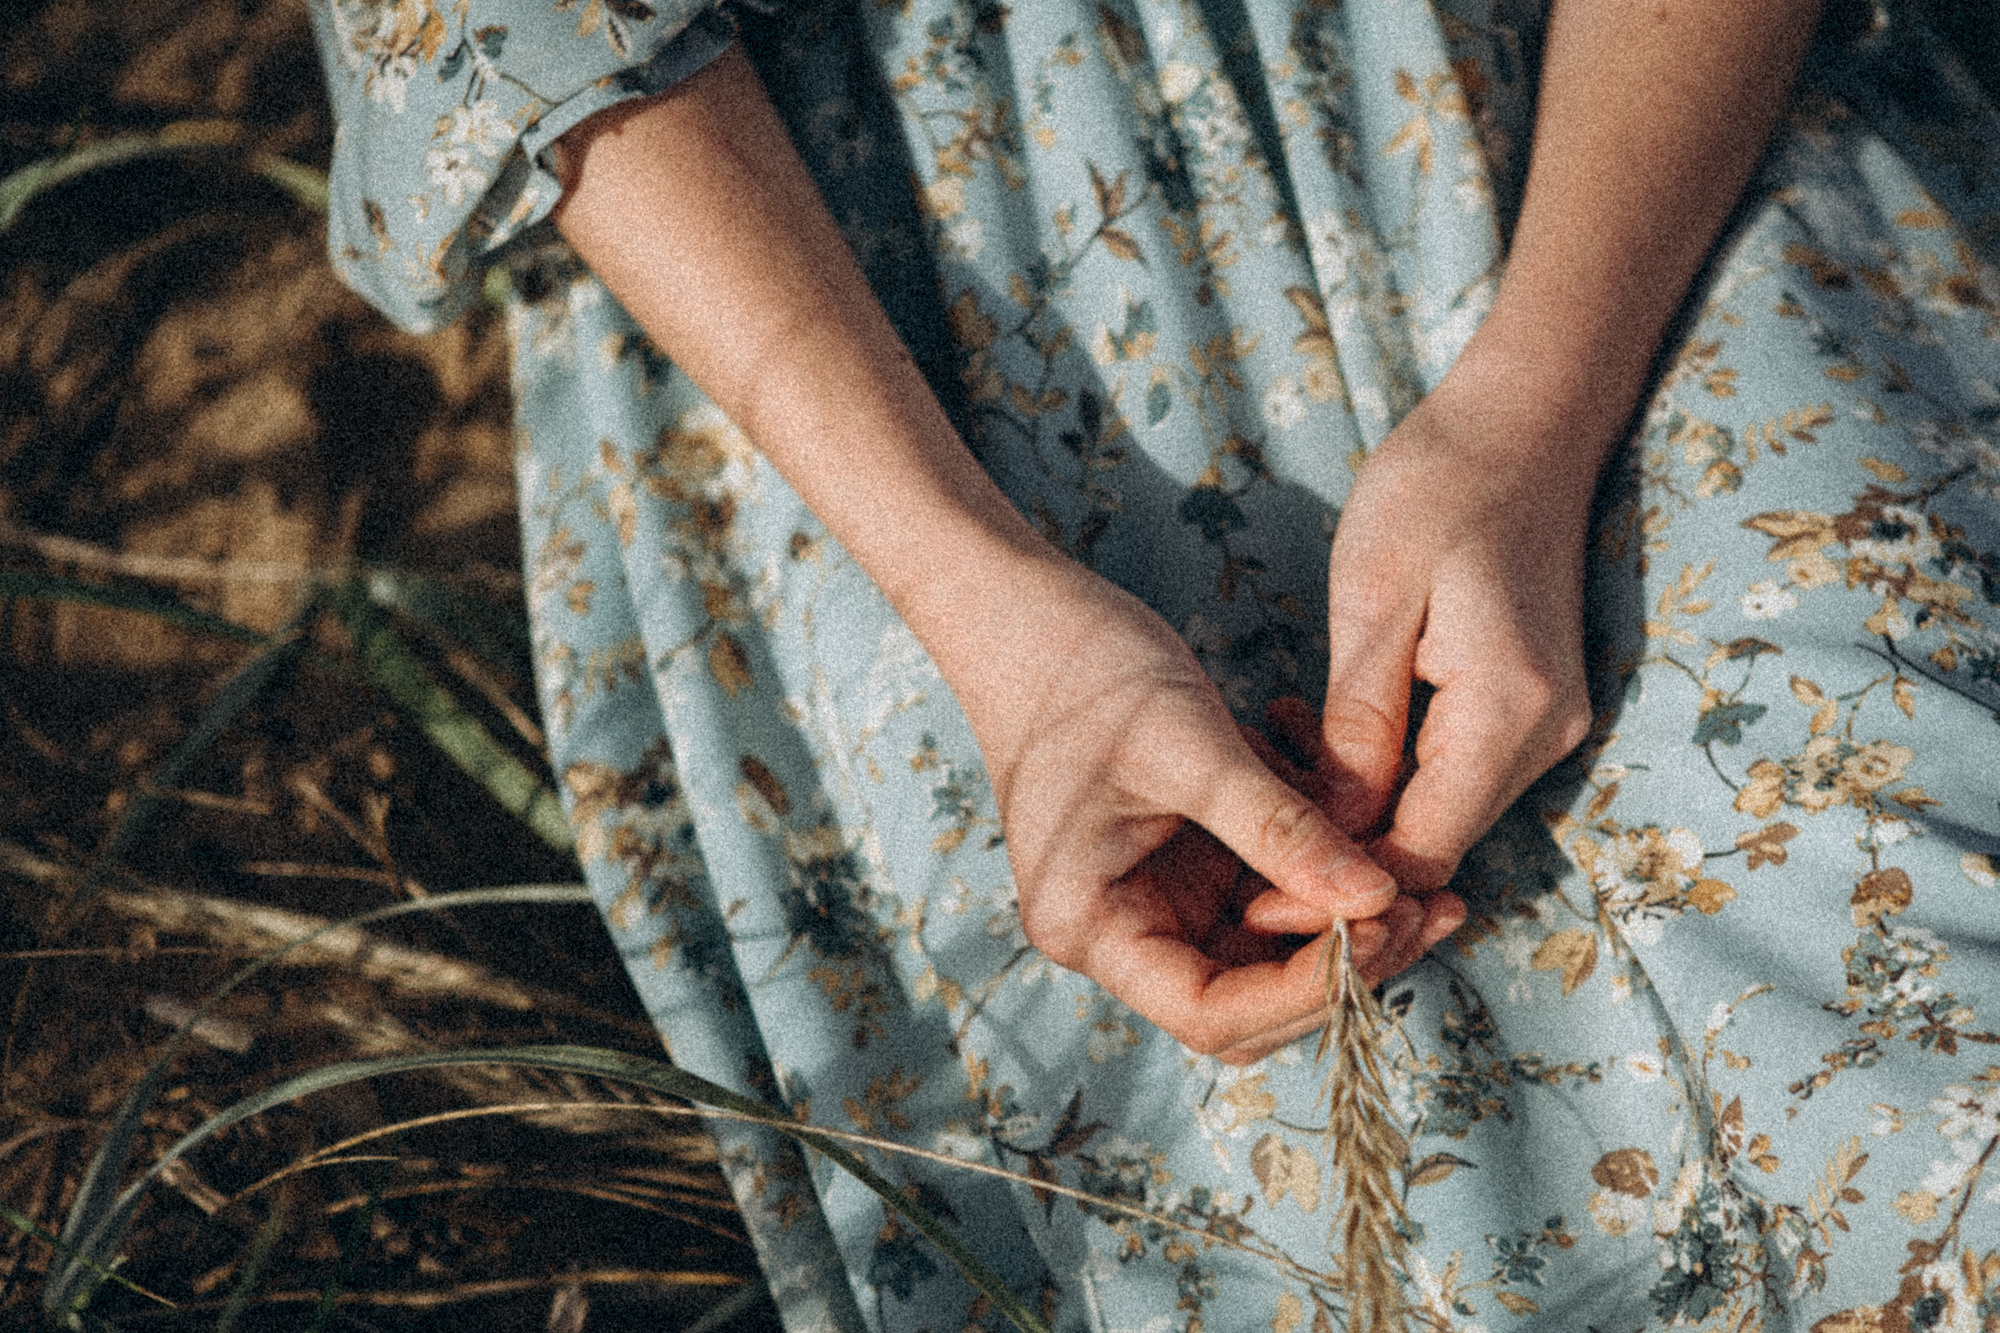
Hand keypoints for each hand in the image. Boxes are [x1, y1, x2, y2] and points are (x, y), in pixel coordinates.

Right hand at [931, 556, 1459, 1063]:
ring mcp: (1157, 897)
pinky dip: (1325, 870)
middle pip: (1250, 999)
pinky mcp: (1188, 859)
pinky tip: (1372, 827)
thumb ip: (1281, 831)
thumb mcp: (1191, 750)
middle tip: (1428, 911)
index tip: (1380, 931)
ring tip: (1429, 884)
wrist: (1027, 610)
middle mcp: (1123, 930)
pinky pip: (1271, 890)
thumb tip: (1376, 901)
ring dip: (1348, 923)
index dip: (1303, 993)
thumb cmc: (1081, 674)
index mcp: (1093, 925)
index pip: (1211, 1013)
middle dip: (1340, 967)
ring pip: (1272, 952)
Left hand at [1248, 379, 1600, 928]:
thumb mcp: (1373, 600)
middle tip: (1234, 841)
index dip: (1338, 891)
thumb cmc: (1437, 489)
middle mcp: (1543, 738)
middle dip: (1333, 856)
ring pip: (1434, 817)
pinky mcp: (1526, 710)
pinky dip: (1377, 775)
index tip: (1254, 898)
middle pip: (1431, 850)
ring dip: (1347, 811)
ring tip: (1260, 760)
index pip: (1421, 855)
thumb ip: (1357, 722)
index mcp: (1508, 713)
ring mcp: (1544, 727)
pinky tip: (1310, 732)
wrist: (1523, 423)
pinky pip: (1446, 776)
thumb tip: (1333, 827)